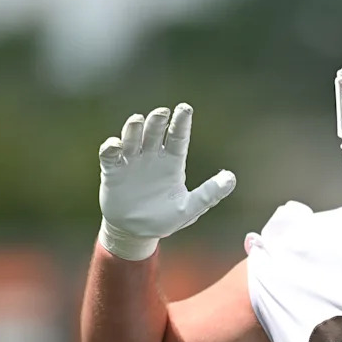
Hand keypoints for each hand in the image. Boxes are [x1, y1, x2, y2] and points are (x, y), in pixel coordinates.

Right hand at [97, 103, 235, 260]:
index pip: (178, 137)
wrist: (136, 232)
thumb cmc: (165, 218)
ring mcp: (131, 162)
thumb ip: (210, 193)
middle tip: (162, 112)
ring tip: (137, 121)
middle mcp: (152, 157)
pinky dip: (111, 148)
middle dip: (157, 121)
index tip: (185, 108)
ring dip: (133, 129)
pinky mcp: (113, 171)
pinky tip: (115, 145)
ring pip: (132, 139)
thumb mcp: (190, 208)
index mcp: (172, 162)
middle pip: (155, 133)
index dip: (181, 123)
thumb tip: (231, 178)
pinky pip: (110, 155)